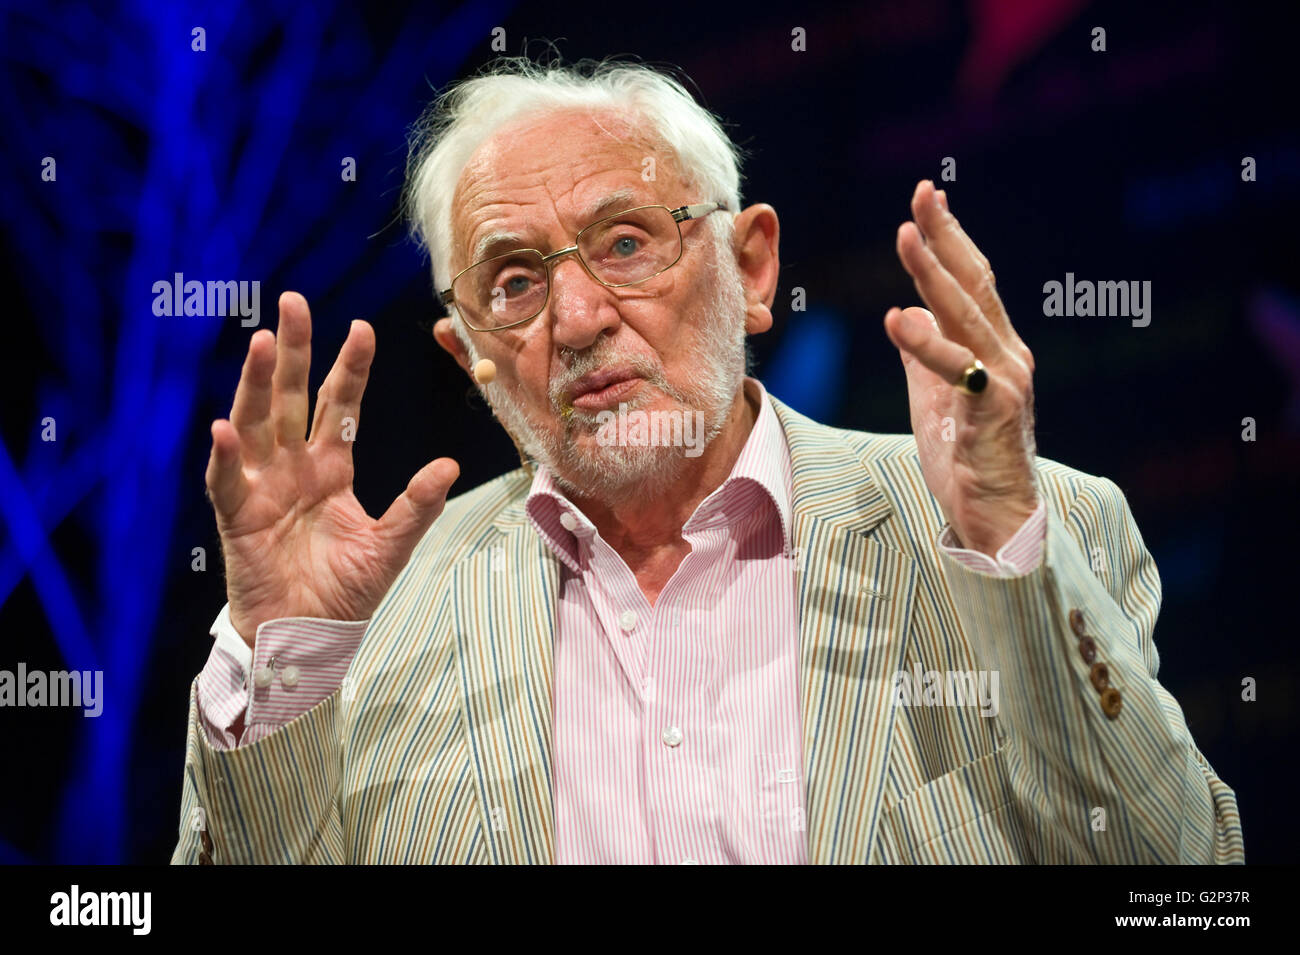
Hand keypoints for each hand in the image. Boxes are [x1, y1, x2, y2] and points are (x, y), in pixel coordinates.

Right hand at [205, 291, 459, 645]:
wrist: (308, 636)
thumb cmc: (344, 592)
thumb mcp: (389, 546)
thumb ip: (416, 506)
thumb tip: (447, 465)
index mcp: (331, 468)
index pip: (339, 405)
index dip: (348, 368)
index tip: (362, 328)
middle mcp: (294, 467)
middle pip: (291, 398)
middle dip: (293, 351)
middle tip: (294, 303)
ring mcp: (262, 487)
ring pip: (257, 424)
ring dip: (257, 385)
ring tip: (261, 343)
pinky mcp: (237, 516)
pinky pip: (227, 481)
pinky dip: (226, 457)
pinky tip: (225, 428)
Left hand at [884, 181, 1037, 555]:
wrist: (995, 517)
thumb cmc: (967, 459)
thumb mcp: (934, 398)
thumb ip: (924, 356)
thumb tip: (908, 312)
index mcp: (995, 348)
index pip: (972, 283)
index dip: (950, 240)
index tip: (928, 200)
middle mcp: (1008, 354)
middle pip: (975, 284)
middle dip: (947, 236)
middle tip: (923, 194)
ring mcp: (1006, 380)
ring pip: (967, 316)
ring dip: (934, 274)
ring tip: (907, 236)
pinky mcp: (995, 410)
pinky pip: (958, 370)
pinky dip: (926, 344)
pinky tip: (898, 320)